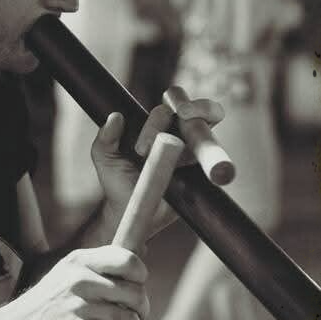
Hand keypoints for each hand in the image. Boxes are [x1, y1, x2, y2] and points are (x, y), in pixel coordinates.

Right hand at [0, 246, 148, 319]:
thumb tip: (137, 268)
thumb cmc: (48, 303)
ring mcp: (80, 307)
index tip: (137, 283)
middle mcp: (80, 279)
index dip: (140, 274)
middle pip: (135, 292)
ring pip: (131, 317)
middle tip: (134, 313)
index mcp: (79, 260)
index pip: (127, 260)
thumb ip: (97, 266)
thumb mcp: (67, 272)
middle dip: (141, 306)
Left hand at [90, 90, 224, 236]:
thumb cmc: (117, 181)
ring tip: (189, 145)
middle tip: (184, 114)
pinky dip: (214, 162)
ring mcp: (193, 153)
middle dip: (199, 107)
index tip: (142, 148)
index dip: (160, 118)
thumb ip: (105, 137)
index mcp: (157, 126)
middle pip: (199, 111)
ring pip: (209, 133)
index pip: (166, 110)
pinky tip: (208, 169)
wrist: (131, 212)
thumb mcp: (104, 158)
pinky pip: (216, 164)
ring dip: (207, 130)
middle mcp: (178, 134)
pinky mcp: (202, 174)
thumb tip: (115, 117)